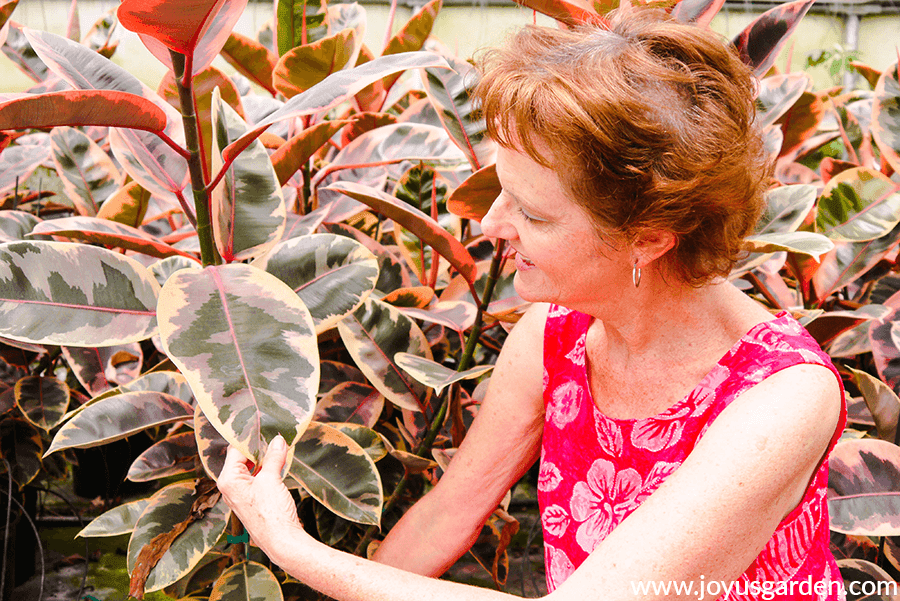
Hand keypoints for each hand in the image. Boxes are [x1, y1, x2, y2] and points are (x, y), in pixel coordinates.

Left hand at [218, 435, 305, 559]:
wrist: (281, 540)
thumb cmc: (271, 513)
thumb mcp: (272, 479)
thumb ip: (274, 457)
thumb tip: (278, 439)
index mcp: (228, 479)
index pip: (236, 449)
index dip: (251, 438)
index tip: (264, 426)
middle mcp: (230, 486)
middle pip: (242, 458)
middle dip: (259, 448)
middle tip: (274, 434)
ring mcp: (241, 494)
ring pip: (251, 468)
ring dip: (265, 459)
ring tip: (280, 446)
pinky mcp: (252, 500)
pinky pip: (257, 478)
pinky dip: (267, 469)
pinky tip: (280, 462)